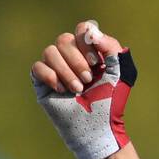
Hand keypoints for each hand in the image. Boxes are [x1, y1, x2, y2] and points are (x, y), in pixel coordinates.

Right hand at [31, 21, 137, 158]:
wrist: (97, 128)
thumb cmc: (111, 103)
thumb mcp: (121, 74)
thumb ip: (113, 48)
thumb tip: (92, 32)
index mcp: (90, 52)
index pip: (82, 30)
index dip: (86, 41)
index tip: (96, 61)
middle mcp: (71, 57)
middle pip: (64, 39)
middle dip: (77, 61)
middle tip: (88, 81)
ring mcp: (56, 68)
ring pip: (50, 51)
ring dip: (66, 71)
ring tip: (77, 89)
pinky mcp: (43, 81)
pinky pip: (37, 66)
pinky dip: (50, 76)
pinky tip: (62, 90)